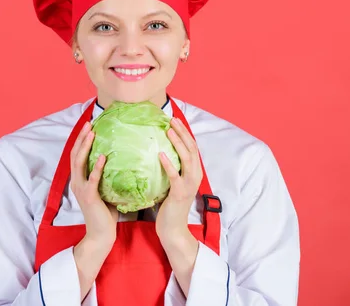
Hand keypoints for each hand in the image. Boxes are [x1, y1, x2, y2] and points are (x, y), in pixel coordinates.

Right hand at [69, 120, 118, 299]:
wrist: (101, 235)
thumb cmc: (106, 214)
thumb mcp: (107, 190)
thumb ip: (110, 177)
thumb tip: (126, 161)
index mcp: (81, 180)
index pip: (78, 155)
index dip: (82, 140)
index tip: (90, 125)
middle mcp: (77, 182)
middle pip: (75, 154)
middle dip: (81, 137)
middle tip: (89, 123)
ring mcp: (81, 189)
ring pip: (79, 163)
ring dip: (85, 147)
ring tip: (92, 133)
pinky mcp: (88, 197)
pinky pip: (91, 179)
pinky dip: (95, 167)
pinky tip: (102, 156)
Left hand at [156, 117, 201, 295]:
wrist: (173, 230)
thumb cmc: (168, 207)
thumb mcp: (170, 184)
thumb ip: (168, 170)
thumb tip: (155, 153)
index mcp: (192, 172)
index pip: (191, 147)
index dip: (183, 132)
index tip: (173, 120)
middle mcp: (194, 176)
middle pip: (191, 148)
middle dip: (182, 132)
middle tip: (171, 119)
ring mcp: (188, 185)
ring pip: (187, 158)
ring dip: (178, 142)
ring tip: (169, 130)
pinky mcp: (180, 193)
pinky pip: (174, 176)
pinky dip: (168, 164)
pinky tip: (160, 154)